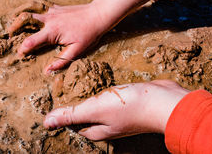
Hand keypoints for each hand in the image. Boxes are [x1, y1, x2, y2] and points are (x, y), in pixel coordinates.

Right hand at [8, 2, 109, 72]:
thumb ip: (61, 61)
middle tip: (8, 34)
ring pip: (33, 15)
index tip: (19, 55)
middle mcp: (49, 20)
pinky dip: (37, 16)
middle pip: (26, 21)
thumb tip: (47, 71)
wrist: (99, 14)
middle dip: (15, 28)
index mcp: (52, 32)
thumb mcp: (77, 51)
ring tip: (17, 26)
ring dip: (25, 20)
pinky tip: (37, 20)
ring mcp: (52, 12)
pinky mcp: (56, 8)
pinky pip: (42, 12)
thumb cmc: (89, 34)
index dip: (22, 49)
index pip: (31, 41)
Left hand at [43, 80, 189, 140]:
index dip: (63, 113)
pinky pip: (110, 98)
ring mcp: (119, 115)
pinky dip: (103, 91)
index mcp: (98, 131)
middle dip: (75, 103)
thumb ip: (72, 115)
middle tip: (65, 85)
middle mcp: (108, 126)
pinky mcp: (128, 103)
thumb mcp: (96, 109)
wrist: (164, 101)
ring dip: (89, 96)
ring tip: (79, 81)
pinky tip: (101, 80)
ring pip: (98, 106)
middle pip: (85, 116)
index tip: (55, 97)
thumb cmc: (130, 106)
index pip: (74, 125)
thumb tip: (47, 123)